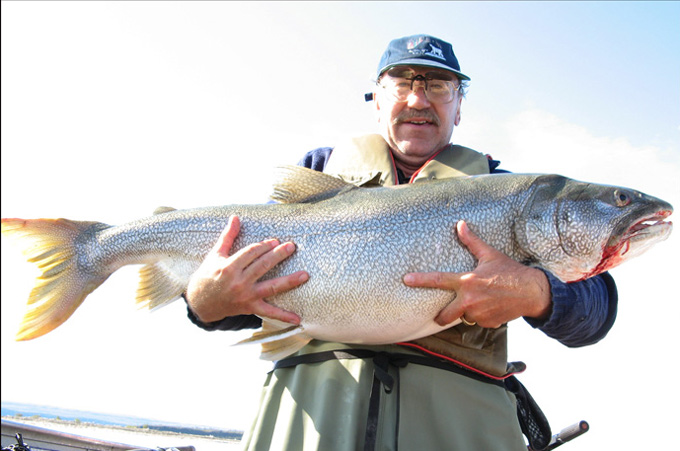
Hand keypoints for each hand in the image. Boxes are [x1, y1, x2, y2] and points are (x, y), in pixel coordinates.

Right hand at [186, 216, 307, 323]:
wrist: (199, 303)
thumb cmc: (207, 275)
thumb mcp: (215, 255)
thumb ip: (228, 236)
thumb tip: (235, 217)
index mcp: (229, 267)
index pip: (251, 253)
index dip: (264, 245)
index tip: (274, 241)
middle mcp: (239, 282)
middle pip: (263, 266)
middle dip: (278, 255)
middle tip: (291, 246)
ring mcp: (246, 296)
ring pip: (271, 287)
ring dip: (289, 281)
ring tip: (304, 275)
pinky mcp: (250, 307)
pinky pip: (269, 312)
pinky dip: (283, 316)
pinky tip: (297, 319)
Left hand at [403, 221, 550, 328]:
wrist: (532, 292)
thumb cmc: (510, 272)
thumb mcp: (490, 254)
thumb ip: (472, 242)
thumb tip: (460, 224)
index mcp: (467, 282)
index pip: (438, 280)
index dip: (420, 280)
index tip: (406, 280)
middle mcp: (469, 300)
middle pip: (445, 315)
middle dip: (441, 317)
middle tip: (442, 314)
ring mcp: (478, 315)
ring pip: (465, 317)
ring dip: (468, 312)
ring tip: (482, 301)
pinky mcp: (488, 324)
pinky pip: (479, 322)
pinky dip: (482, 316)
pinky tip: (492, 307)